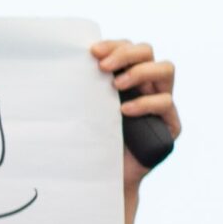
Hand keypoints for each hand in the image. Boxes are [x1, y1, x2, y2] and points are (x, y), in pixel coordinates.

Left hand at [93, 37, 178, 223]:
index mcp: (125, 76)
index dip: (114, 45)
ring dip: (140, 71)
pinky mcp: (169, 124)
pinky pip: (166, 103)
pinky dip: (146, 103)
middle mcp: (145, 85)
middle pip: (148, 51)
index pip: (128, 48)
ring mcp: (160, 102)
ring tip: (116, 85)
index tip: (92, 52)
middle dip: (125, 54)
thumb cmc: (86, 142)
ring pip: (166, 69)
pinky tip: (124, 110)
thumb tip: (53, 67)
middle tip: (103, 67)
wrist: (101, 178)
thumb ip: (78, 90)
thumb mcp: (81, 111)